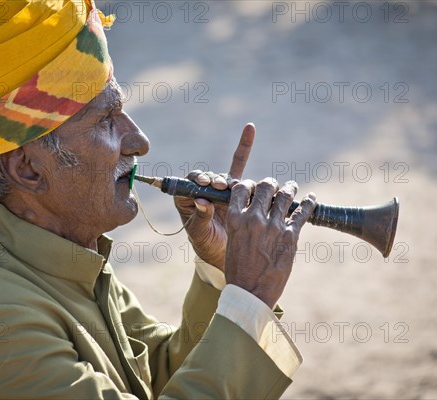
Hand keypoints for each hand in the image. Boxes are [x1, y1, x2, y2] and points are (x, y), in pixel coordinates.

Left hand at [173, 123, 254, 270]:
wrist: (225, 255)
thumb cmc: (208, 245)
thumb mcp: (201, 234)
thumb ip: (200, 218)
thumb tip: (201, 203)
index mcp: (186, 200)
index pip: (187, 184)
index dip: (195, 182)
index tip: (204, 185)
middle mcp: (202, 190)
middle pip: (206, 177)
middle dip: (212, 180)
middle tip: (219, 187)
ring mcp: (219, 188)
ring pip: (224, 177)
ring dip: (228, 180)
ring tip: (231, 188)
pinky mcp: (236, 189)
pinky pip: (239, 165)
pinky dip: (244, 146)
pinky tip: (250, 129)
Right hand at [224, 179, 315, 308]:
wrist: (250, 293)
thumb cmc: (238, 270)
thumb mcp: (232, 241)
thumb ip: (241, 223)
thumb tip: (250, 211)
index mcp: (236, 219)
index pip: (241, 188)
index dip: (249, 185)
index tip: (253, 188)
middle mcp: (254, 218)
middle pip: (265, 187)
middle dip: (270, 185)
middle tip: (274, 187)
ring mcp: (274, 226)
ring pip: (284, 196)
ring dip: (289, 188)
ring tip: (292, 187)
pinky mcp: (291, 236)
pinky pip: (302, 213)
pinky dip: (309, 203)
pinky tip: (312, 198)